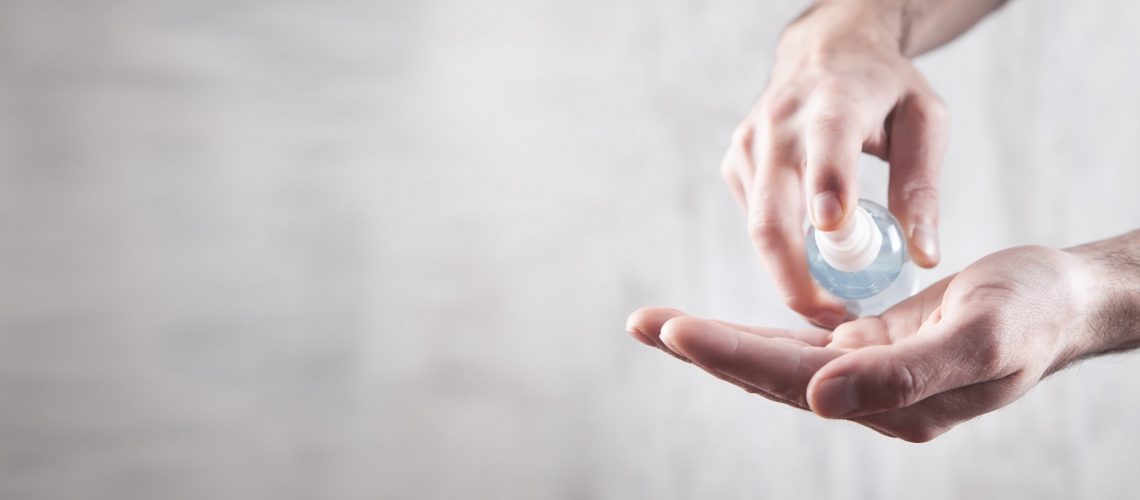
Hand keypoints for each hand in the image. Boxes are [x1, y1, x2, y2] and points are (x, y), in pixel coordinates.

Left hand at [626, 244, 1127, 441]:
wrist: (1059, 302)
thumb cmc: (1031, 315)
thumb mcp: (980, 340)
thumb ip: (902, 374)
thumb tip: (820, 399)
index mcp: (895, 403)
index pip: (794, 381)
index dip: (732, 354)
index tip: (675, 330)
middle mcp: (869, 397)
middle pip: (769, 374)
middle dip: (703, 347)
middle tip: (640, 321)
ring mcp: (864, 375)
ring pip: (774, 359)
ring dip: (715, 341)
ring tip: (656, 322)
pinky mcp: (866, 350)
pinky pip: (796, 343)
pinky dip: (752, 332)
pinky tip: (712, 327)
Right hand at [723, 2, 947, 326]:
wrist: (824, 51)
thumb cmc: (884, 90)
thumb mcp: (924, 121)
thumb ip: (921, 187)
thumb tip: (922, 256)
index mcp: (835, 101)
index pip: (825, 145)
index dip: (826, 188)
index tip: (835, 232)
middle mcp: (781, 122)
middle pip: (772, 216)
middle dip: (796, 279)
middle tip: (835, 320)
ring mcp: (749, 144)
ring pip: (758, 229)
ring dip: (790, 275)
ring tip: (832, 300)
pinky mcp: (734, 163)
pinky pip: (754, 222)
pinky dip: (781, 251)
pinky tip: (812, 259)